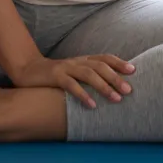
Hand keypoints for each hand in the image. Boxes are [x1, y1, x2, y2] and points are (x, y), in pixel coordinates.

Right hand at [10, 54, 135, 108]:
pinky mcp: (55, 76)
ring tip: (116, 99)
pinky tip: (92, 105)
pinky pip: (71, 85)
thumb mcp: (73, 73)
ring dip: (104, 86)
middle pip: (100, 66)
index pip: (104, 58)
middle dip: (116, 77)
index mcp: (82, 60)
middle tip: (129, 90)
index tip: (134, 70)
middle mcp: (77, 61)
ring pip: (88, 74)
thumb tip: (109, 87)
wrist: (28, 70)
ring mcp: (66, 67)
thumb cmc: (55, 75)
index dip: (119, 62)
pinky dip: (83, 94)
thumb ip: (88, 76)